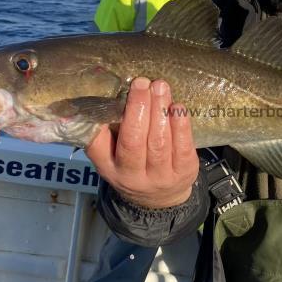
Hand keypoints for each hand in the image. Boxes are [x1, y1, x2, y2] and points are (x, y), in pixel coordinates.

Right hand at [86, 77, 198, 207]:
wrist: (160, 198)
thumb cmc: (133, 165)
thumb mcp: (111, 156)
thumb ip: (104, 133)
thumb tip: (97, 101)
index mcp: (109, 168)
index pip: (100, 145)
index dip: (106, 120)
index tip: (116, 94)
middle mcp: (132, 176)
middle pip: (134, 141)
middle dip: (139, 109)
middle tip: (142, 83)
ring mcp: (160, 177)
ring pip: (159, 142)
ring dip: (160, 111)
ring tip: (160, 87)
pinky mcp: (184, 172)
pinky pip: (183, 147)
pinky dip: (180, 124)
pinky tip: (178, 107)